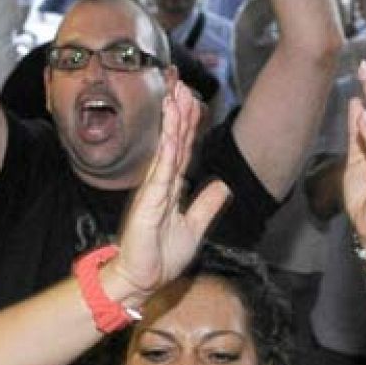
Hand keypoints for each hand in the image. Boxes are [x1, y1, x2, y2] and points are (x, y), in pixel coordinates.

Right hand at [105, 80, 230, 297]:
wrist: (142, 280)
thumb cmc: (160, 257)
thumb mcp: (194, 228)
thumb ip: (207, 205)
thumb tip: (223, 185)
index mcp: (171, 188)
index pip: (183, 149)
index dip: (188, 125)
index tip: (192, 100)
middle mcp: (161, 184)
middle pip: (174, 141)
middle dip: (179, 112)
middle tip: (182, 83)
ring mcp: (153, 192)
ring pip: (167, 149)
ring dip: (172, 122)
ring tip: (177, 95)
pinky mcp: (148, 204)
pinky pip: (161, 172)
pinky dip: (167, 150)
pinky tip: (171, 131)